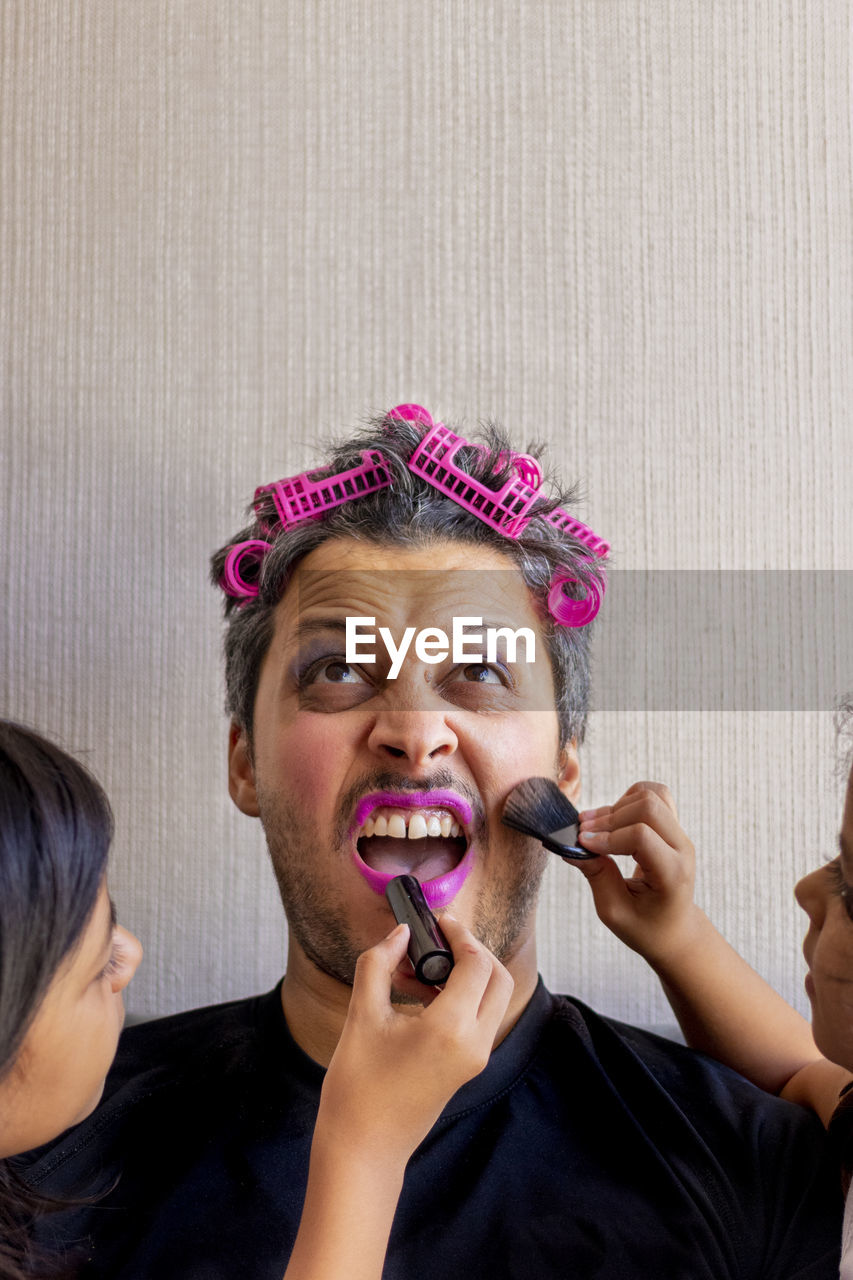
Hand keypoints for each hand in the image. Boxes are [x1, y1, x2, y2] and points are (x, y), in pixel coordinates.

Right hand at [316, 917, 512, 1164]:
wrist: (363, 1150)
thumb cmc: (357, 1088)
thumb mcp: (362, 1016)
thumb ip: (379, 964)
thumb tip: (400, 933)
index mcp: (452, 1029)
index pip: (477, 963)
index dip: (460, 934)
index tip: (436, 920)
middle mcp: (475, 1044)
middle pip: (497, 978)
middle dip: (471, 951)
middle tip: (436, 938)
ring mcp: (475, 1059)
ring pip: (491, 998)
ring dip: (465, 974)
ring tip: (415, 969)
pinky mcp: (468, 1067)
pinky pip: (478, 1019)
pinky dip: (459, 997)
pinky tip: (418, 994)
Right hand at [576, 782, 702, 966]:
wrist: (673, 929)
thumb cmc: (645, 926)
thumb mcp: (614, 910)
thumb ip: (596, 875)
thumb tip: (572, 847)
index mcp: (672, 874)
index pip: (641, 836)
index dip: (607, 836)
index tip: (581, 843)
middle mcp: (682, 849)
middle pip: (648, 807)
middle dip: (610, 816)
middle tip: (583, 832)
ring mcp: (680, 835)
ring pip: (651, 795)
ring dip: (618, 805)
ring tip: (596, 825)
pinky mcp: (673, 826)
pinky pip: (656, 794)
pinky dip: (630, 799)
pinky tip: (614, 818)